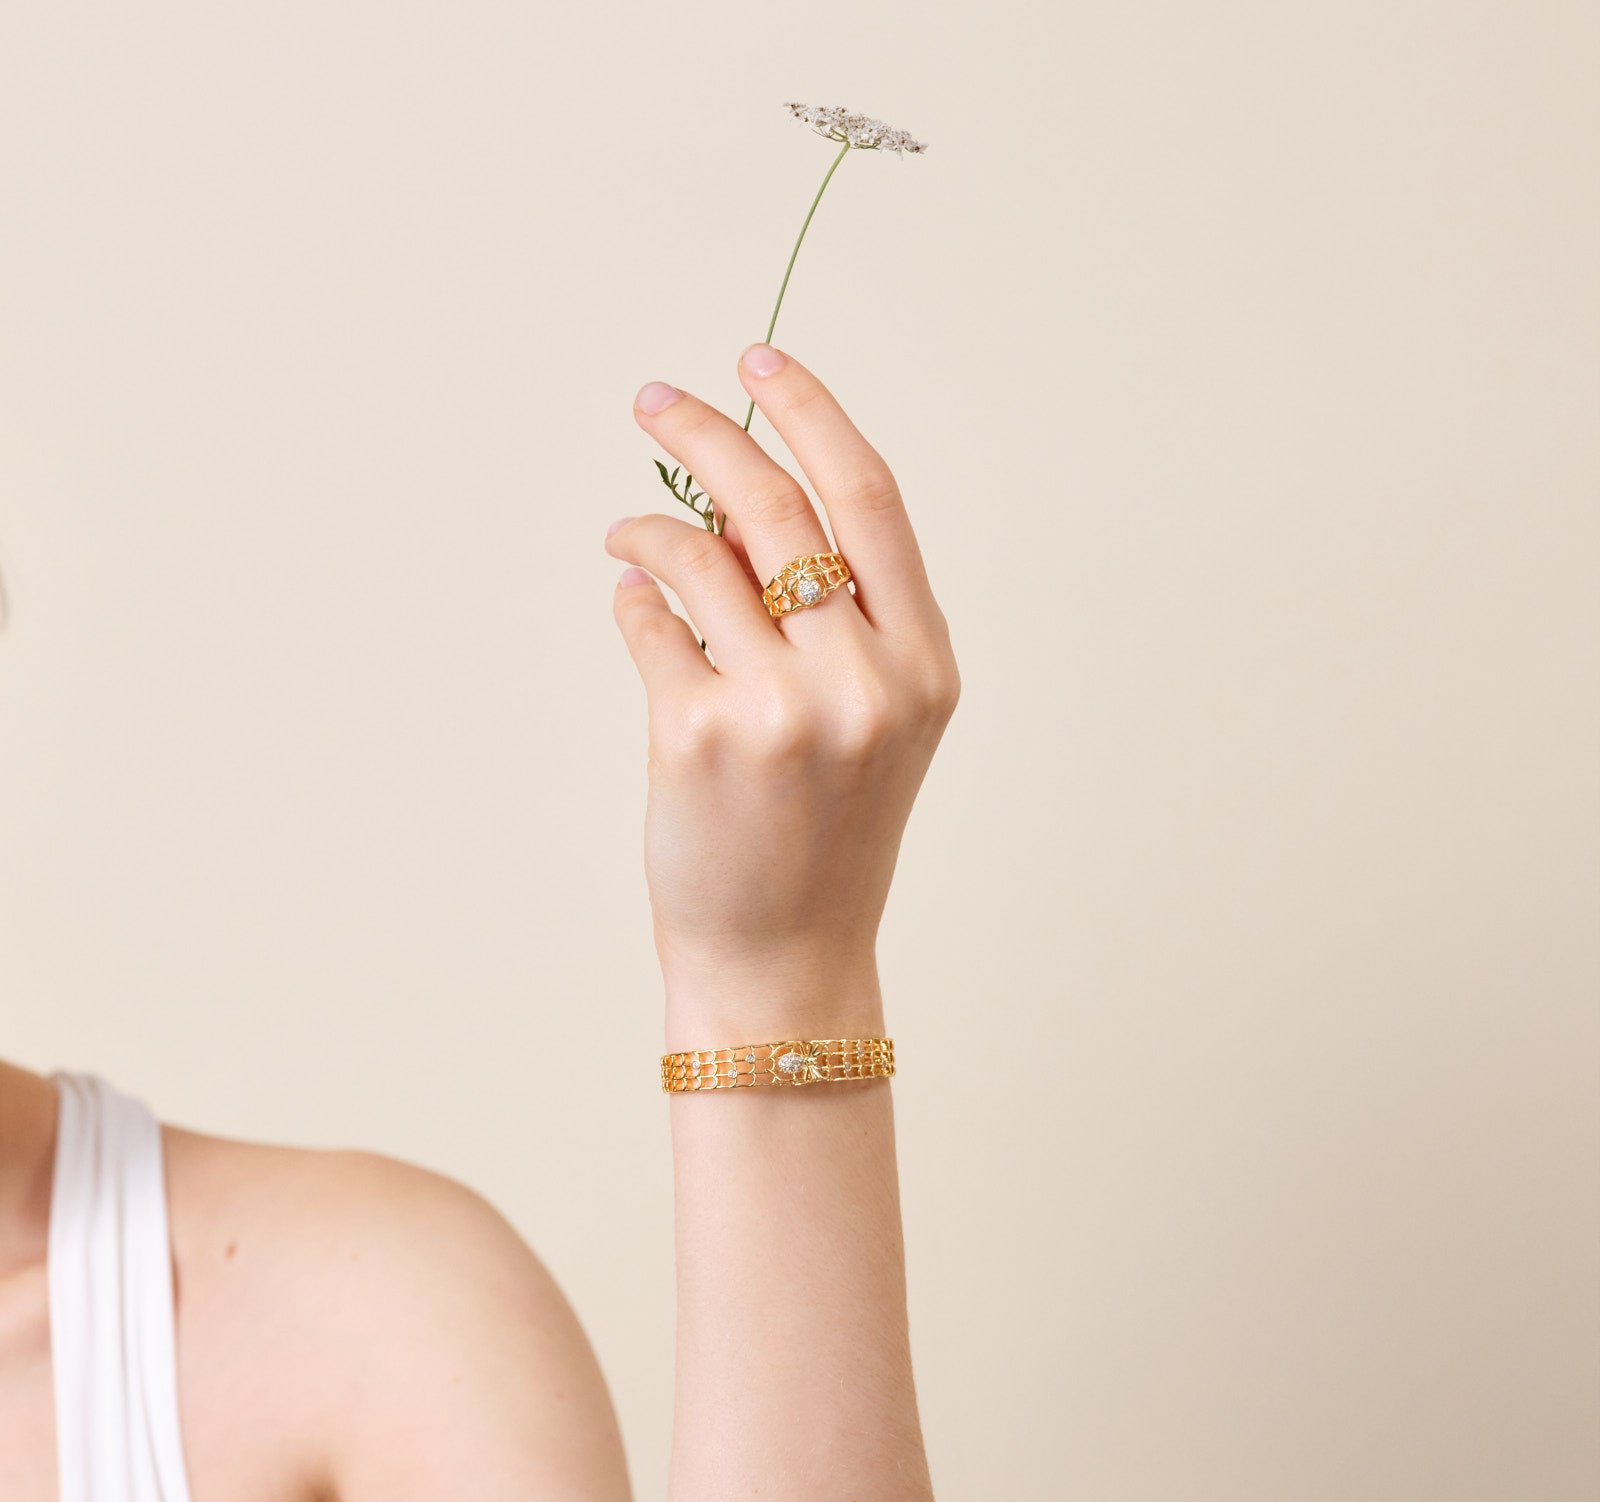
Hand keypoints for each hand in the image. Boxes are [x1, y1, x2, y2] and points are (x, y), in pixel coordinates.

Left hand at [605, 344, 959, 1044]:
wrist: (786, 954)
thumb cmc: (827, 831)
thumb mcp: (872, 719)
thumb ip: (835, 613)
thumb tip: (744, 501)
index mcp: (924, 663)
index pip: (870, 498)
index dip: (812, 413)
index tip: (759, 358)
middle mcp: (866, 678)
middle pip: (780, 505)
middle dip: (710, 432)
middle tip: (656, 399)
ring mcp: (783, 707)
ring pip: (698, 554)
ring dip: (648, 524)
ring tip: (627, 533)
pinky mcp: (697, 735)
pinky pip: (649, 622)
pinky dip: (631, 602)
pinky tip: (632, 607)